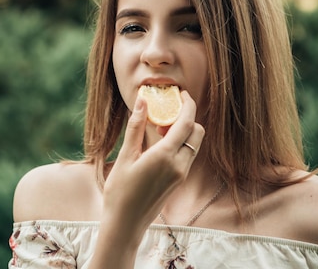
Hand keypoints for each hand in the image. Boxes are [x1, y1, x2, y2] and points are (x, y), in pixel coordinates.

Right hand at [102, 90, 204, 231]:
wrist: (126, 223)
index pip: (186, 122)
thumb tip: (143, 101)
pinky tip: (160, 145)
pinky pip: (188, 155)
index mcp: (165, 156)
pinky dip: (180, 144)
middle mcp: (179, 165)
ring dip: (184, 131)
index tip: (181, 93)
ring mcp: (181, 174)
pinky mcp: (179, 180)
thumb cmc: (120, 192)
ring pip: (194, 144)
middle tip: (168, 112)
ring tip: (160, 129)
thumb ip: (136, 127)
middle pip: (197, 132)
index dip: (188, 104)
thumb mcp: (126, 156)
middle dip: (187, 117)